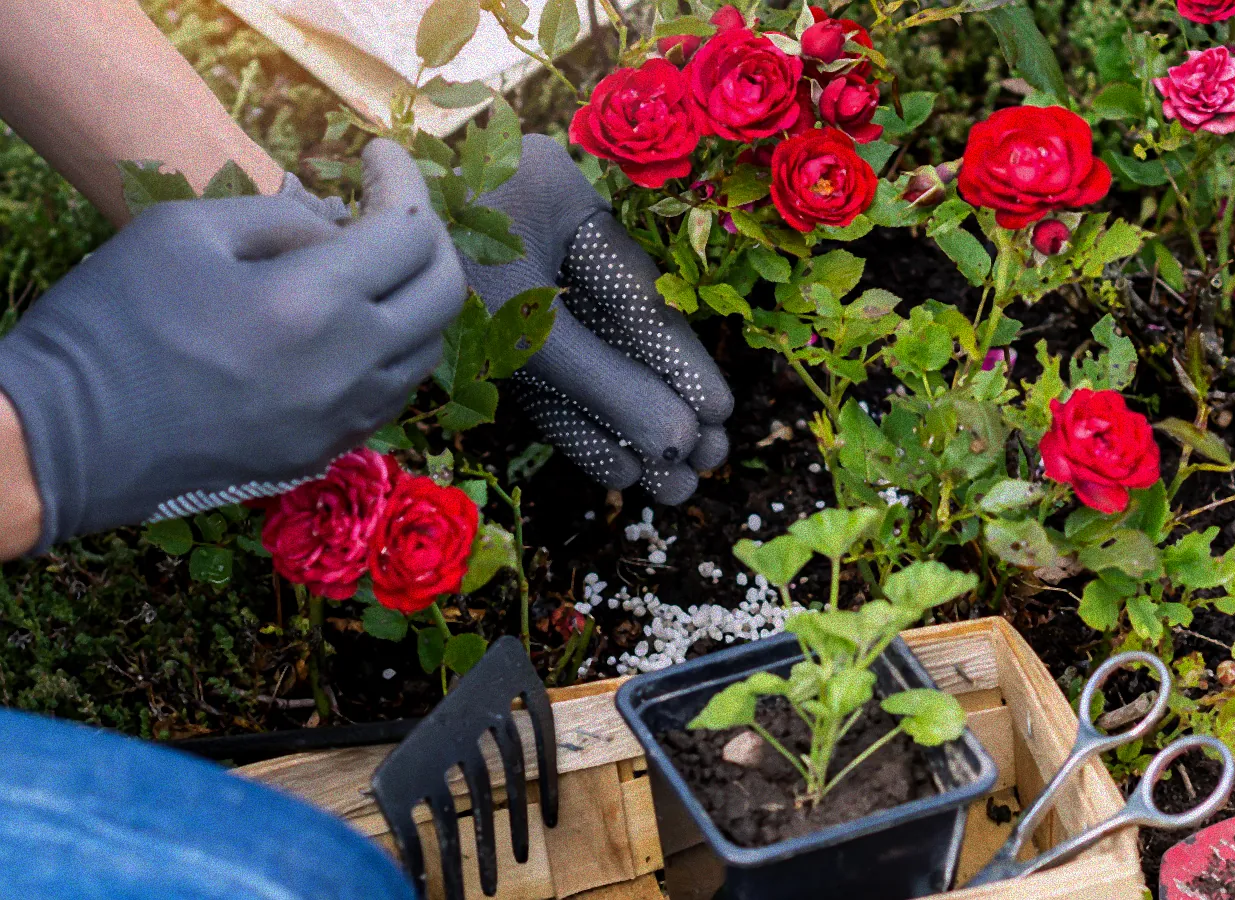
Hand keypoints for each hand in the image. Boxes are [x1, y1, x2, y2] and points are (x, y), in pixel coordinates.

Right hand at [0, 139, 464, 551]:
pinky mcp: (326, 451)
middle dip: (429, 237)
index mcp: (312, 304)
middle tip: (390, 208)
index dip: (403, 181)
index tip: (377, 156)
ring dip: (415, 296)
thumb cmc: (112, 321)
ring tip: (372, 264)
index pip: (408, 231)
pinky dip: (393, 347)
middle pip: (443, 293)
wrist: (66, 441)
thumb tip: (341, 229)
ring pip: (426, 349)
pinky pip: (392, 392)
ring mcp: (343, 420)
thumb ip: (282, 218)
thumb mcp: (185, 230)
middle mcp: (349, 368)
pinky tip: (354, 324)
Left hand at [461, 135, 732, 504]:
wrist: (318, 253)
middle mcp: (543, 232)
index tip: (720, 418)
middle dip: (660, 407)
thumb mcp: (527, 329)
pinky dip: (570, 418)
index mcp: (562, 199)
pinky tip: (612, 465)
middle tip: (704, 467)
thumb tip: (680, 442)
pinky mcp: (478, 314)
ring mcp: (510, 275)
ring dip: (621, 424)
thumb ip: (605, 385)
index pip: (640, 299)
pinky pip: (539, 372)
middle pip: (621, 336)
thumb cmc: (427, 265)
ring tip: (667, 485)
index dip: (681, 365)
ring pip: (583, 361)